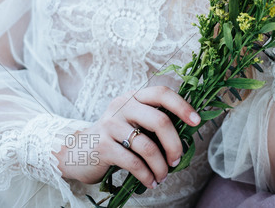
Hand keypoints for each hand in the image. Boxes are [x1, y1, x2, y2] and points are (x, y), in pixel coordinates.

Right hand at [53, 86, 200, 187]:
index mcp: (134, 96)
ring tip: (163, 175)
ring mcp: (111, 124)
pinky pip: (133, 163)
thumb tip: (187, 132)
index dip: (182, 106)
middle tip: (177, 160)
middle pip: (159, 120)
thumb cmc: (115, 136)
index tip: (196, 121)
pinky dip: (147, 175)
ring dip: (160, 166)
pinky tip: (151, 182)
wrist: (78, 149)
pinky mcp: (103, 146)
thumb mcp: (132, 120)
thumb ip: (153, 120)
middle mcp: (123, 105)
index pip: (162, 93)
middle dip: (174, 144)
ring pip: (147, 146)